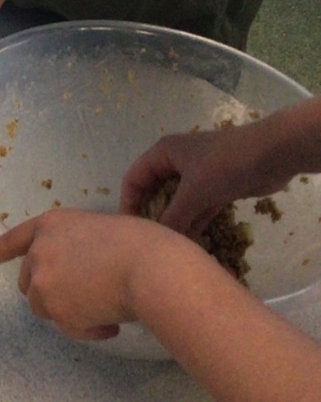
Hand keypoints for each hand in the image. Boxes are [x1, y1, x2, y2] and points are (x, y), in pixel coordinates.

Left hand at [0, 208, 175, 341]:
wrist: (149, 269)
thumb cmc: (139, 246)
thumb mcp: (99, 232)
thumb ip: (76, 248)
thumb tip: (79, 277)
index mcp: (51, 224)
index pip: (13, 240)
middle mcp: (39, 250)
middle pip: (28, 282)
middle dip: (50, 292)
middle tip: (86, 296)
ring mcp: (43, 280)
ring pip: (45, 308)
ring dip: (69, 313)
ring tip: (104, 308)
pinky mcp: (54, 309)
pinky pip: (67, 328)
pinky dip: (87, 330)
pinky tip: (110, 323)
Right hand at [119, 122, 294, 235]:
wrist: (273, 154)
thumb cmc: (225, 165)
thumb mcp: (194, 191)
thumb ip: (173, 216)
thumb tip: (158, 241)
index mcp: (163, 154)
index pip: (134, 179)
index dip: (128, 203)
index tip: (130, 231)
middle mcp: (176, 163)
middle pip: (155, 192)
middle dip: (153, 216)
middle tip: (152, 242)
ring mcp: (198, 176)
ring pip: (178, 202)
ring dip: (175, 222)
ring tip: (171, 248)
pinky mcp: (217, 188)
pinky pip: (197, 208)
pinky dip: (194, 223)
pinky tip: (191, 244)